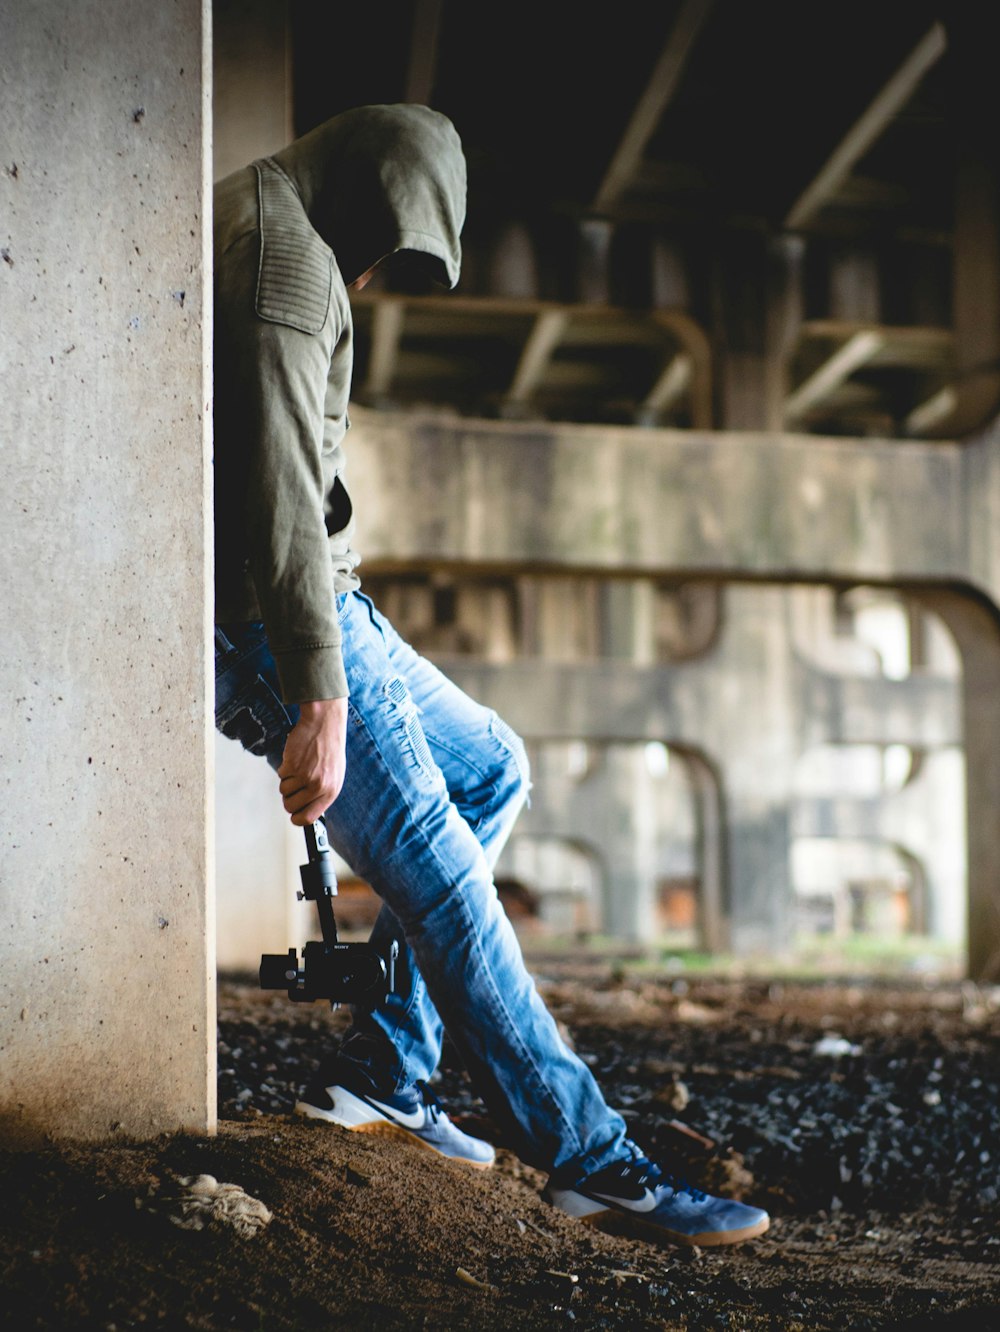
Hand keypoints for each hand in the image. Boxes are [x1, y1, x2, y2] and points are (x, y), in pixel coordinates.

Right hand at [277, 698, 347, 824]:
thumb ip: (322, 794)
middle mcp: (318, 786)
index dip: (297, 818)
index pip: (309, 818)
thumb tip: (307, 810)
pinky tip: (296, 758)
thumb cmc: (329, 750)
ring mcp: (305, 776)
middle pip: (290, 806)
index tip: (294, 815)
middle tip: (293, 786)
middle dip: (288, 798)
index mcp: (331, 791)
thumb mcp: (334, 775)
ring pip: (283, 790)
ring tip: (299, 767)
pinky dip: (285, 768)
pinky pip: (280, 775)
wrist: (324, 724)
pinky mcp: (293, 765)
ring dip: (287, 780)